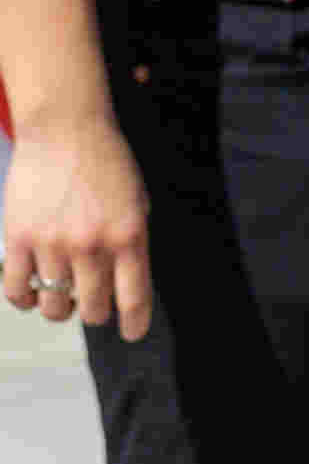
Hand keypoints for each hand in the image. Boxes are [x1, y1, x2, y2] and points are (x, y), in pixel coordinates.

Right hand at [1, 116, 151, 337]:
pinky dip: (24, 300)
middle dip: (95, 314)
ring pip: (54, 304)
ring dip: (59, 309)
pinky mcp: (19, 239)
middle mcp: (92, 244)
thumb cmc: (107, 161)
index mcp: (129, 234)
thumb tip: (125, 280)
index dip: (134, 323)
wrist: (65, 129)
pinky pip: (17, 290)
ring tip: (62, 300)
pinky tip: (31, 294)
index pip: (134, 296)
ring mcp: (52, 244)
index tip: (132, 334)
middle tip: (93, 308)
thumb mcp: (137, 199)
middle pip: (92, 308)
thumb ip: (131, 240)